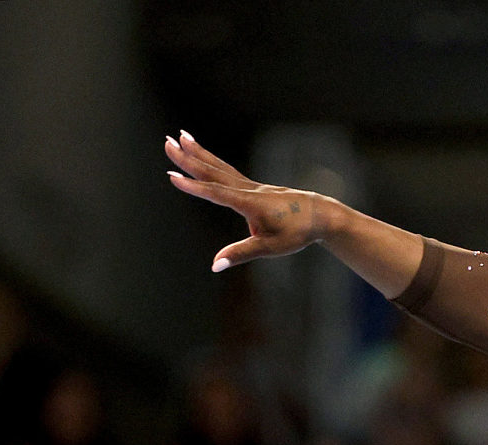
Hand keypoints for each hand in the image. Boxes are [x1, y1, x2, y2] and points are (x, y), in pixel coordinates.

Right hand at [164, 131, 326, 270]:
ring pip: (220, 167)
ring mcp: (252, 186)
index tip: (172, 176)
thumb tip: (215, 265)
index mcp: (250, 204)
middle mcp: (249, 190)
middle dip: (189, 158)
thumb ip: (241, 254)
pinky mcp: (254, 187)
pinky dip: (213, 161)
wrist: (321, 215)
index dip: (194, 187)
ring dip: (199, 152)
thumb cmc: (297, 232)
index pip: (217, 193)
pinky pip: (228, 171)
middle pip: (214, 172)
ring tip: (180, 136)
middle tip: (167, 142)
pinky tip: (203, 155)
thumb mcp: (270, 247)